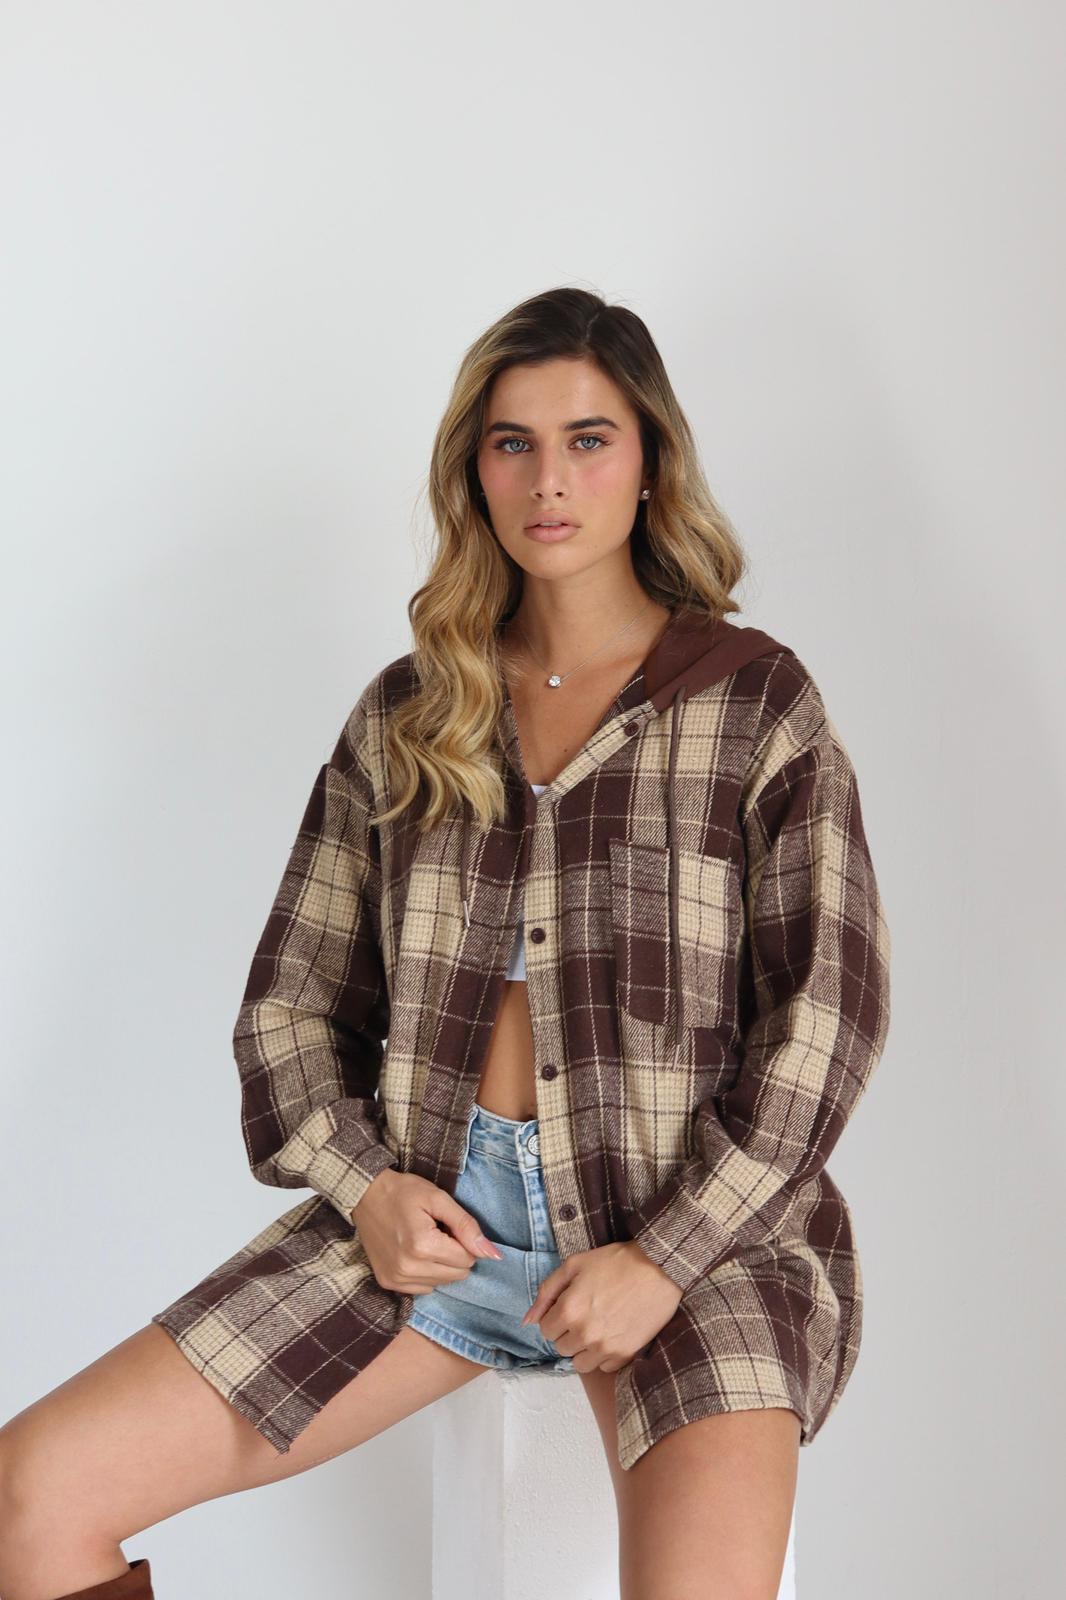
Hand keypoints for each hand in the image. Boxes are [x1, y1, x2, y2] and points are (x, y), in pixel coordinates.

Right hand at [352, 1168, 503, 1293]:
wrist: (364, 1194)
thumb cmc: (404, 1192)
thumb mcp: (438, 1199)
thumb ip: (467, 1226)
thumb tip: (493, 1254)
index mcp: (423, 1246)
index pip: (467, 1259)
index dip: (464, 1241)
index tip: (447, 1225)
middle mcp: (408, 1268)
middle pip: (456, 1275)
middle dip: (455, 1254)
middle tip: (437, 1232)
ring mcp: (396, 1279)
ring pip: (441, 1284)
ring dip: (441, 1265)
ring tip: (424, 1241)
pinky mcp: (388, 1283)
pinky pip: (423, 1288)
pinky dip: (426, 1273)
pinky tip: (414, 1253)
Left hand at [520, 1240, 683, 1372]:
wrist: (659, 1268)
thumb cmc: (614, 1262)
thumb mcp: (574, 1265)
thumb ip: (546, 1292)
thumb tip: (527, 1321)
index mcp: (569, 1310)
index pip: (545, 1330)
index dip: (555, 1317)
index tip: (569, 1306)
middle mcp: (584, 1334)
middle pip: (561, 1348)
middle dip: (567, 1333)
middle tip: (585, 1314)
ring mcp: (605, 1347)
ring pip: (580, 1363)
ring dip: (583, 1348)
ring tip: (597, 1327)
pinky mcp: (625, 1355)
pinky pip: (603, 1367)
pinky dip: (604, 1354)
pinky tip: (613, 1333)